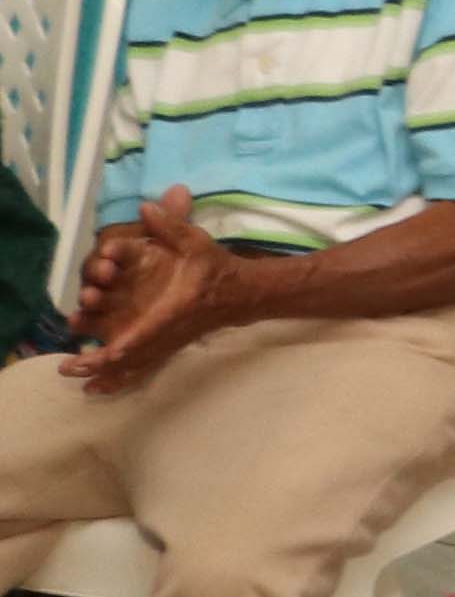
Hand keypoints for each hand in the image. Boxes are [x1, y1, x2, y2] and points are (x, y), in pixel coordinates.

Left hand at [70, 190, 251, 393]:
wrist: (241, 293)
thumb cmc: (215, 268)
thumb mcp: (196, 242)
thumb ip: (171, 225)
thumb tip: (145, 206)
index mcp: (175, 309)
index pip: (150, 329)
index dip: (129, 343)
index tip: (107, 353)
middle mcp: (169, 331)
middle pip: (134, 355)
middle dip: (102, 364)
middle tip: (71, 367)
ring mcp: (168, 342)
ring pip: (135, 367)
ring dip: (107, 377)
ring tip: (81, 386)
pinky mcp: (167, 346)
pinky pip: (140, 369)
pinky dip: (119, 380)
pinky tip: (97, 390)